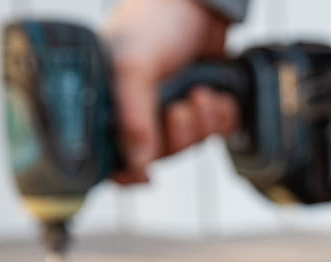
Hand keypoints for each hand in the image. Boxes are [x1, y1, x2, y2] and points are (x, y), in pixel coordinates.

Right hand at [104, 0, 239, 182]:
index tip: (144, 177)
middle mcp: (138, 109)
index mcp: (109, 102)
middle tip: (182, 107)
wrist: (198, 1)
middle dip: (177, 136)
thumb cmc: (154, 23)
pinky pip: (215, 132)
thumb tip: (138, 166)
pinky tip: (218, 96)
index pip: (110, 155)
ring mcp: (171, 108)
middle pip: (158, 156)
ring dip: (202, 124)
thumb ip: (133, 116)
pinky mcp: (202, 105)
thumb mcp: (134, 66)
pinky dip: (221, 118)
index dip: (126, 173)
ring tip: (202, 93)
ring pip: (189, 145)